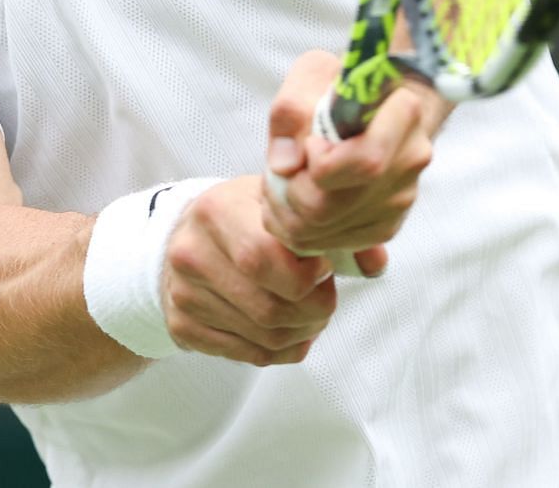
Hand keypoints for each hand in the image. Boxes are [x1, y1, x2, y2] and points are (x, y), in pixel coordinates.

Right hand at [160, 177, 337, 366]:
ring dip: (303, 332)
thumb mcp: (277, 203)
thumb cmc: (242, 217)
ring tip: (310, 313)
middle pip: (269, 307)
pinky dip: (284, 349)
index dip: (305, 275)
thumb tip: (375, 262)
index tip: (323, 268)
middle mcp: (191, 254)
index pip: (261, 258)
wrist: (185, 236)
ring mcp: (184, 294)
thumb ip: (330, 228)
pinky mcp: (184, 326)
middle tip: (325, 297)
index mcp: (215, 211)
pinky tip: (290, 328)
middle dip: (314, 310)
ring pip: (265, 338)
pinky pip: (251, 356)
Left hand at [261, 51, 449, 271]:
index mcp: (403, 115)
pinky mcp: (385, 225)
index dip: (322, 163)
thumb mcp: (311, 73)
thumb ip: (291, 109)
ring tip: (279, 186)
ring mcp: (401, 198)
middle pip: (335, 205)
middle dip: (290, 193)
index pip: (366, 163)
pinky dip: (300, 231)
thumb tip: (285, 166)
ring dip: (287, 215)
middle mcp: (410, 160)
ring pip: (327, 231)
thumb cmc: (339, 85)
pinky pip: (332, 244)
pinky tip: (295, 203)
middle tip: (278, 172)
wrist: (367, 105)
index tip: (308, 144)